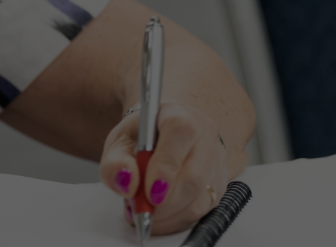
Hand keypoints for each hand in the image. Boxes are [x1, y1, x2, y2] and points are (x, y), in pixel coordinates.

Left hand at [99, 102, 229, 235]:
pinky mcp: (219, 185)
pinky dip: (178, 219)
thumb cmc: (142, 136)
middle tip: (142, 210)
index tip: (149, 192)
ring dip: (170, 215)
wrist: (163, 132)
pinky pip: (203, 211)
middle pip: (195, 176)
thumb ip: (116, 162)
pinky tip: (161, 215)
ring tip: (146, 212)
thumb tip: (126, 183)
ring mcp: (216, 162)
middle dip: (165, 203)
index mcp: (178, 115)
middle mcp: (204, 136)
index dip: (165, 167)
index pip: (180, 134)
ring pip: (201, 199)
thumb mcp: (119, 142)